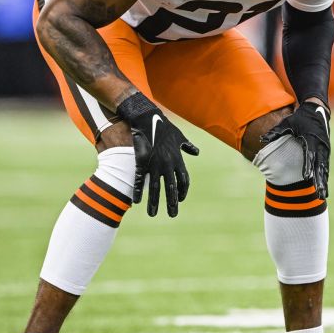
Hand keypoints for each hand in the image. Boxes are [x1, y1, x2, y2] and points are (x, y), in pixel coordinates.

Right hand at [116, 93, 198, 217]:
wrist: (148, 117)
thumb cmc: (164, 126)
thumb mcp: (179, 136)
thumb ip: (187, 146)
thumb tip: (197, 152)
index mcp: (178, 160)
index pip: (183, 181)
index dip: (182, 192)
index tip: (180, 200)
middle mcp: (168, 165)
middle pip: (172, 188)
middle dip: (172, 203)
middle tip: (172, 215)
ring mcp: (155, 164)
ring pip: (156, 188)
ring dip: (155, 202)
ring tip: (153, 214)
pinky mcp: (142, 162)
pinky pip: (140, 180)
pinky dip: (139, 191)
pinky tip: (136, 201)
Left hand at [261, 101, 330, 199]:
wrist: (317, 108)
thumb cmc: (300, 116)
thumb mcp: (287, 122)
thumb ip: (276, 132)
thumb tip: (262, 139)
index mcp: (311, 138)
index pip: (310, 155)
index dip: (308, 167)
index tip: (307, 178)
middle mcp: (320, 145)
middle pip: (320, 166)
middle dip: (320, 181)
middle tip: (320, 194)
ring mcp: (325, 149)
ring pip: (324, 169)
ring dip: (324, 182)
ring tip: (323, 195)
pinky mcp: (325, 151)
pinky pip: (325, 166)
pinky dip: (324, 177)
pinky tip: (324, 188)